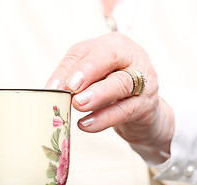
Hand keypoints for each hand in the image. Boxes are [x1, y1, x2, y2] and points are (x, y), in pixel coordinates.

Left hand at [46, 32, 173, 161]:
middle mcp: (131, 56)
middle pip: (109, 56)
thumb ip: (74, 80)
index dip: (67, 69)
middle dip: (87, 71)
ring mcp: (144, 79)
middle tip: (70, 87)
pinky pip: (125, 110)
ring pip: (121, 83)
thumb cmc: (111, 90)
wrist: (143, 112)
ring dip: (97, 94)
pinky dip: (104, 118)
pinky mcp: (148, 105)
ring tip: (78, 104)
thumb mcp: (93, 80)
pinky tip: (87, 124)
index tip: (53, 87)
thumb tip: (52, 90)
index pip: (84, 51)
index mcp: (112, 45)